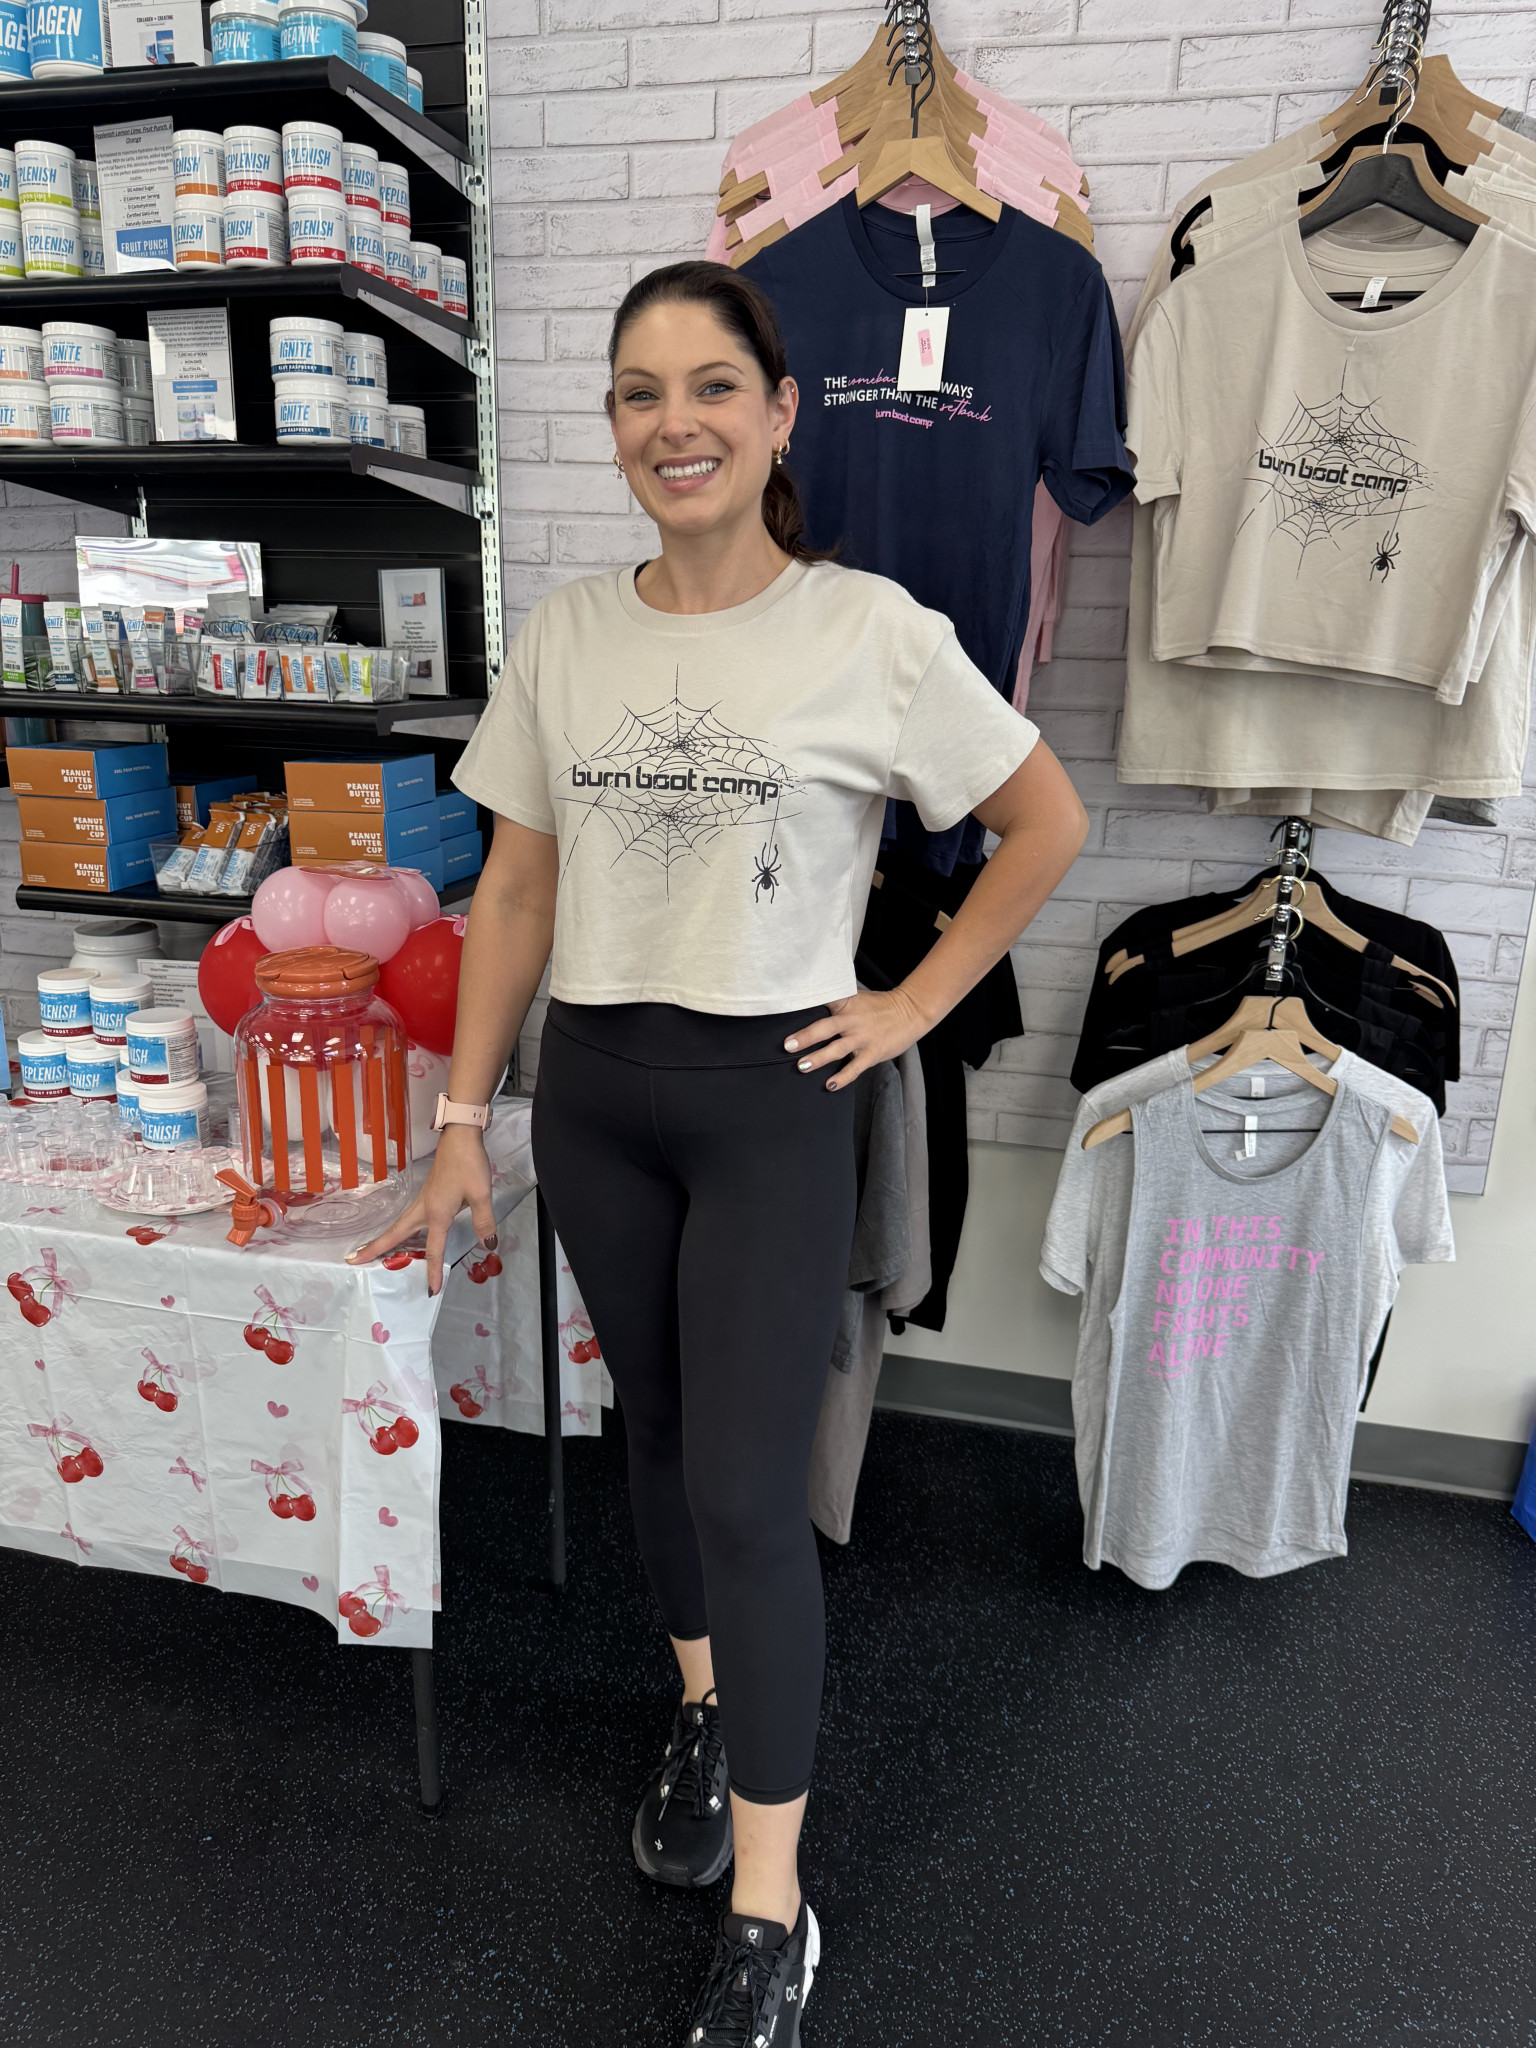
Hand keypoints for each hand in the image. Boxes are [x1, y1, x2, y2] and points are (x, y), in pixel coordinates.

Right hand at [346, 1125, 496, 1295]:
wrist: (461, 1137)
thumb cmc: (469, 1164)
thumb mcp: (481, 1194)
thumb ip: (483, 1222)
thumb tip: (488, 1245)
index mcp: (436, 1213)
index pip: (433, 1249)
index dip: (432, 1271)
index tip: (431, 1290)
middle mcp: (424, 1209)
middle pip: (395, 1234)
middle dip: (375, 1248)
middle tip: (353, 1260)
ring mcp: (424, 1200)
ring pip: (401, 1225)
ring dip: (385, 1239)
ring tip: (371, 1253)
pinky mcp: (428, 1194)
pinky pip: (410, 1218)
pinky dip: (400, 1230)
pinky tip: (406, 1234)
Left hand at [784, 986, 930, 1090]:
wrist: (911, 1012)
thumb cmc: (879, 1006)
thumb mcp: (857, 998)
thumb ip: (837, 1003)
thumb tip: (810, 1009)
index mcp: (846, 1003)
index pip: (823, 1001)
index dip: (806, 1005)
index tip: (786, 1010)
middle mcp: (852, 1020)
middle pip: (825, 1028)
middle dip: (805, 1037)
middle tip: (788, 1046)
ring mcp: (862, 1037)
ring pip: (837, 1049)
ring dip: (818, 1058)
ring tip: (802, 1066)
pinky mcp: (872, 1053)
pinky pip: (855, 1068)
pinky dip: (842, 1077)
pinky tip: (830, 1085)